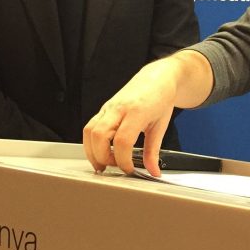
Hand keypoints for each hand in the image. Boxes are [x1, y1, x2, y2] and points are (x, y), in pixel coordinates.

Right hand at [83, 60, 181, 175]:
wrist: (157, 78)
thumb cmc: (160, 97)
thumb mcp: (161, 126)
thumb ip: (154, 151)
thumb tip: (153, 171)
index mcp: (137, 111)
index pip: (123, 140)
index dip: (123, 160)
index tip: (129, 169)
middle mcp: (119, 108)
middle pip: (99, 136)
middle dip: (102, 157)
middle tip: (114, 168)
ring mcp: (109, 107)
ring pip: (89, 130)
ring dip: (92, 151)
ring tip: (103, 164)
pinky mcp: (104, 109)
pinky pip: (90, 126)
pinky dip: (91, 142)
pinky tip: (101, 151)